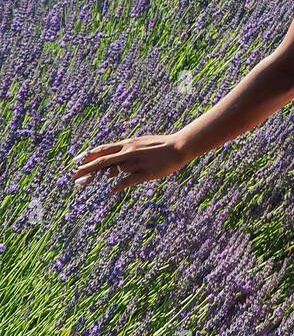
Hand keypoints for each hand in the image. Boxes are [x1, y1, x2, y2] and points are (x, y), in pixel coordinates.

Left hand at [70, 134, 189, 193]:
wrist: (179, 146)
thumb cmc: (160, 146)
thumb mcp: (140, 144)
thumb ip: (126, 153)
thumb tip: (112, 167)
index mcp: (128, 144)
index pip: (103, 149)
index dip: (88, 155)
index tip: (75, 161)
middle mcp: (129, 152)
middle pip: (102, 160)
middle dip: (85, 168)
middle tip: (72, 176)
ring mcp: (136, 162)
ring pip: (112, 170)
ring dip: (96, 177)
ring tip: (83, 184)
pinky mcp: (145, 173)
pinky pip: (128, 180)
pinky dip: (118, 185)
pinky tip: (110, 191)